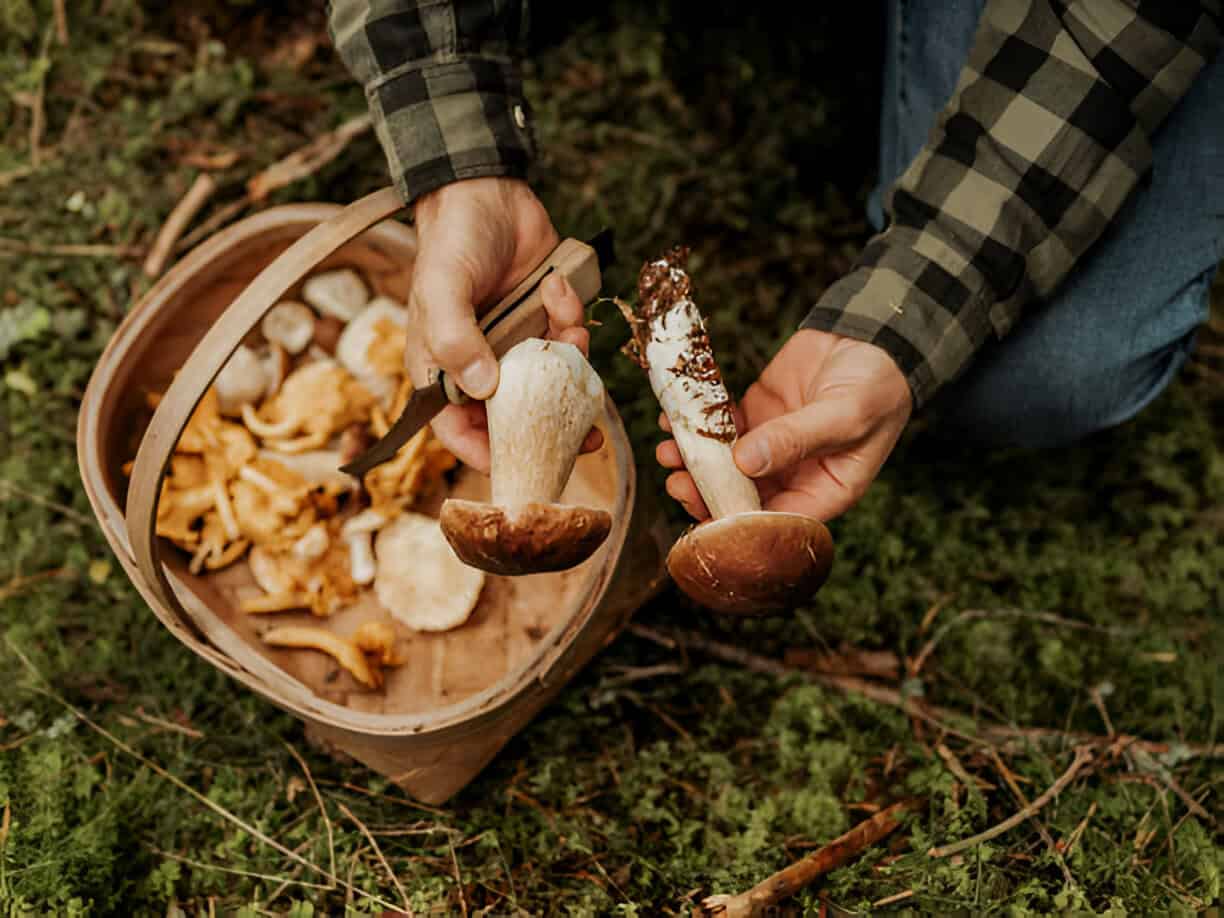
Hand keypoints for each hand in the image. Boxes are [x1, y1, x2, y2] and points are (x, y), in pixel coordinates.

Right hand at [405, 176, 599, 470]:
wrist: (486, 189)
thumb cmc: (450, 240)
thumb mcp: (442, 288)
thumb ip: (455, 338)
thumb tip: (482, 388)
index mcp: (443, 367)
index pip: (458, 429)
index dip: (486, 454)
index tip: (523, 465)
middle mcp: (480, 363)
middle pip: (515, 416)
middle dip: (552, 425)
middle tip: (589, 437)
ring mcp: (516, 345)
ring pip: (552, 381)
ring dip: (570, 364)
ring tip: (570, 332)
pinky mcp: (546, 321)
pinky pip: (569, 341)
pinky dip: (573, 319)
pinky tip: (558, 288)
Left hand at [657, 329, 911, 520]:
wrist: (871, 334)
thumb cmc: (876, 384)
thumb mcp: (845, 415)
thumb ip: (796, 439)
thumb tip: (746, 462)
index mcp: (826, 490)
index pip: (778, 521)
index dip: (740, 523)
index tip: (708, 512)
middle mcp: (794, 475)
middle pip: (742, 497)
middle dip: (706, 493)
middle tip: (678, 482)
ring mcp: (770, 445)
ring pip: (724, 465)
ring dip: (693, 461)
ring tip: (668, 451)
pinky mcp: (755, 415)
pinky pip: (720, 428)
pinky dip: (697, 425)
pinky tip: (674, 419)